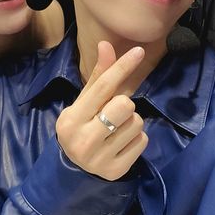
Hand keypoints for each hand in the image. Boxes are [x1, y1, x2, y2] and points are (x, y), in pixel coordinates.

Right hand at [55, 41, 148, 180]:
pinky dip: (137, 139)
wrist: (75, 170)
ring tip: (116, 130)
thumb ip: (98, 76)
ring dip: (131, 122)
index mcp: (71, 119)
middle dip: (124, 105)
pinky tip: (122, 144)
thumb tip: (106, 44)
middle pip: (124, 105)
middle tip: (114, 114)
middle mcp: (83, 140)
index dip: (122, 67)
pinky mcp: (116, 170)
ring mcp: (99, 159)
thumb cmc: (82, 127)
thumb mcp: (84, 102)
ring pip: (137, 123)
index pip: (102, 87)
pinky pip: (143, 141)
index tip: (138, 52)